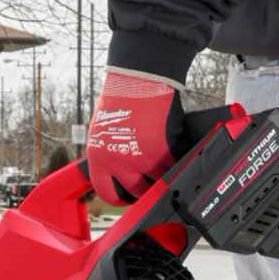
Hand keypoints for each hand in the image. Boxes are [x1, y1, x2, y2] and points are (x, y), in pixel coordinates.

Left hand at [86, 67, 185, 205]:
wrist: (139, 80)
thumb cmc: (122, 100)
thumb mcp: (103, 132)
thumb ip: (110, 154)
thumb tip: (119, 173)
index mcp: (100, 159)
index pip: (106, 192)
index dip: (119, 198)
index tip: (128, 198)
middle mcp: (119, 163)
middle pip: (137, 192)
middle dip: (146, 191)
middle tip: (153, 186)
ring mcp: (142, 159)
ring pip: (158, 182)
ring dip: (165, 177)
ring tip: (168, 169)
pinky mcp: (163, 151)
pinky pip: (174, 167)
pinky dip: (178, 164)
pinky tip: (178, 157)